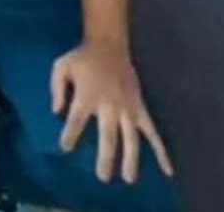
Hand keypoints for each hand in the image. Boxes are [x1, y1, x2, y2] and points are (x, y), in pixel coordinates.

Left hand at [52, 39, 173, 183]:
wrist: (109, 45)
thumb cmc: (82, 59)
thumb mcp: (61, 67)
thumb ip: (57, 89)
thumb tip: (56, 112)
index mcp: (88, 95)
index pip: (78, 119)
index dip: (71, 133)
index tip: (66, 148)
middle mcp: (109, 104)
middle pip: (108, 135)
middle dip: (105, 157)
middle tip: (103, 177)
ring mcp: (128, 108)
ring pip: (131, 138)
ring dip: (130, 159)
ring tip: (128, 179)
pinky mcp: (140, 108)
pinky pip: (152, 132)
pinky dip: (161, 151)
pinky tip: (167, 169)